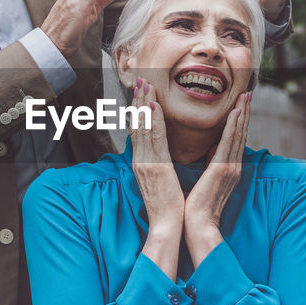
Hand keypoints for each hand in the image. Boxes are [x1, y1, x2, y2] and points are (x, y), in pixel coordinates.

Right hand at [129, 77, 183, 277]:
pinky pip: (154, 138)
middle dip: (138, 101)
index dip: (139, 110)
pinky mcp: (155, 167)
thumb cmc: (168, 205)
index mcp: (142, 163)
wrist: (166, 225)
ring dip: (144, 104)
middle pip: (137, 125)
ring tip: (145, 85)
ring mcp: (146, 162)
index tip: (141, 92)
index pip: (138, 131)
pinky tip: (153, 105)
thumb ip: (160, 164)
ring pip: (143, 127)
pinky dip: (152, 120)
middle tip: (140, 80)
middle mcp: (140, 160)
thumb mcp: (161, 180)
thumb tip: (163, 152)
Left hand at [183, 92, 250, 265]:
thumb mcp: (207, 181)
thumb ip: (212, 164)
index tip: (242, 103)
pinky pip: (228, 144)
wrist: (197, 226)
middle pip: (240, 134)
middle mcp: (233, 167)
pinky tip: (235, 113)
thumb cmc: (197, 207)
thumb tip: (212, 149)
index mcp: (228, 169)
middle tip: (248, 93)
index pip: (236, 139)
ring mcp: (229, 168)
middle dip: (245, 112)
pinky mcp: (222, 171)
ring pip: (237, 135)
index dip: (240, 120)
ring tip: (245, 96)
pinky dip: (233, 128)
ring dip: (242, 114)